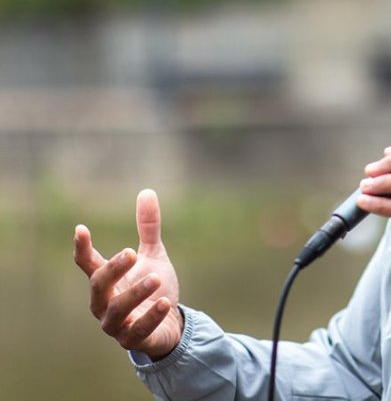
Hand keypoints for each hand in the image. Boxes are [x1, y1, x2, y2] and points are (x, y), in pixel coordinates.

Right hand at [74, 189, 183, 359]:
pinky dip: (150, 316)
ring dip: (135, 293)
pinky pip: (138, 330)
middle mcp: (104, 303)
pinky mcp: (133, 340)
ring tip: (156, 278)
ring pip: (116, 310)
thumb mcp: (153, 255)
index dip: (82, 248)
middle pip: (98, 286)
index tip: (80, 229)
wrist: (169, 326)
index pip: (88, 264)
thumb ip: (148, 228)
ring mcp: (116, 324)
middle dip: (112, 269)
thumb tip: (147, 191)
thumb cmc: (153, 289)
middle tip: (131, 252)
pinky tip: (165, 303)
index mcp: (107, 281)